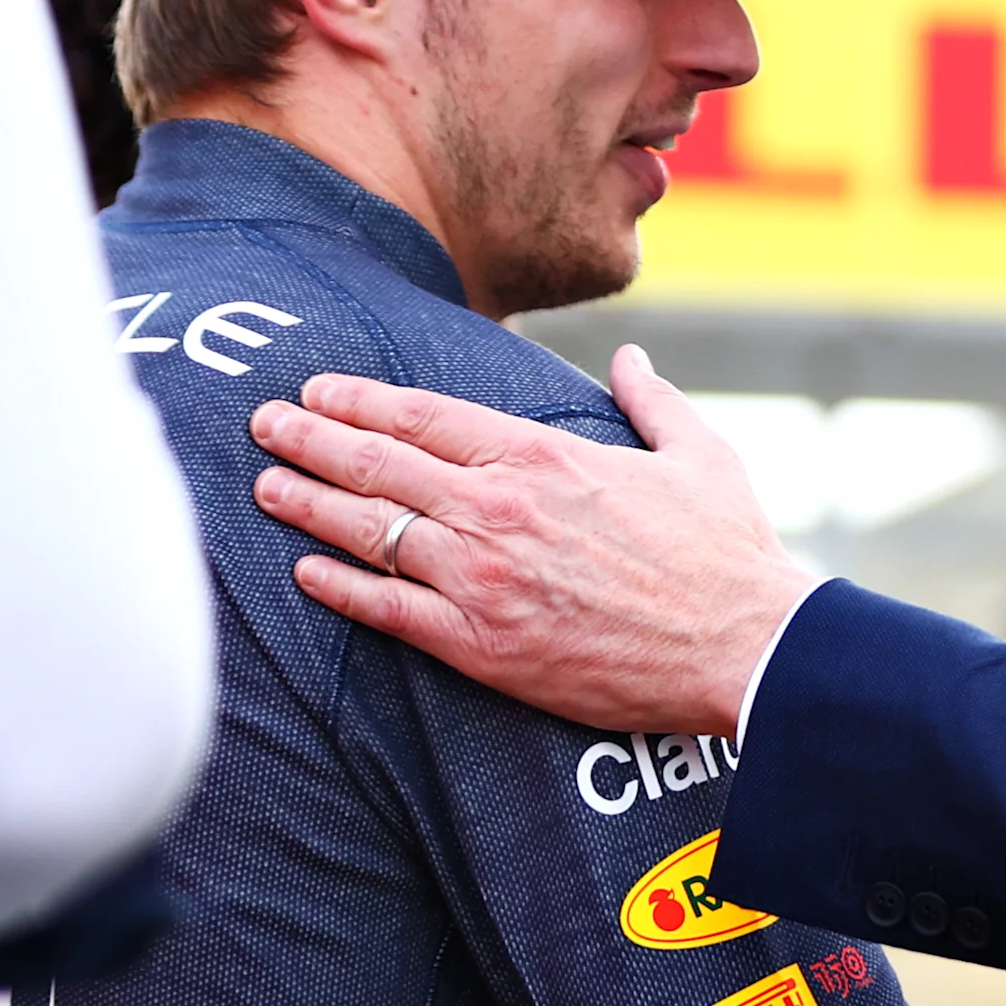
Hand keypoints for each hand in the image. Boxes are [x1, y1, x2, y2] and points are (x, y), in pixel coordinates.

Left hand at [246, 345, 811, 733]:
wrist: (742, 646)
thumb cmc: (727, 552)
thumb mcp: (700, 454)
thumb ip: (652, 401)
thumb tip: (633, 359)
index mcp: (541, 454)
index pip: (423, 415)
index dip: (361, 399)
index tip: (320, 390)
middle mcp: (497, 508)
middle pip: (376, 465)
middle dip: (310, 439)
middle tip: (263, 424)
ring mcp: (482, 578)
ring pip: (368, 532)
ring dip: (307, 505)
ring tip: (266, 486)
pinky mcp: (481, 644)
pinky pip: (388, 611)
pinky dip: (341, 588)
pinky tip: (306, 572)